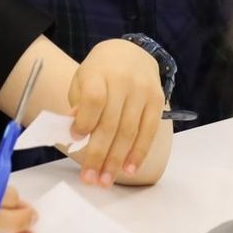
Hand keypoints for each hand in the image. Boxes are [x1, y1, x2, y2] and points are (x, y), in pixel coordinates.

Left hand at [68, 39, 165, 186]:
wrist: (131, 53)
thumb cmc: (100, 72)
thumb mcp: (82, 79)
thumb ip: (79, 103)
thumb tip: (75, 131)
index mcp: (99, 73)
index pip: (93, 99)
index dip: (85, 121)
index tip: (74, 138)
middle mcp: (123, 82)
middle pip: (111, 123)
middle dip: (99, 154)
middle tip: (90, 178)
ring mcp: (143, 92)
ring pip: (130, 131)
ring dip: (117, 160)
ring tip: (106, 179)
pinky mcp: (158, 102)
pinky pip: (149, 131)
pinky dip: (139, 152)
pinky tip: (129, 168)